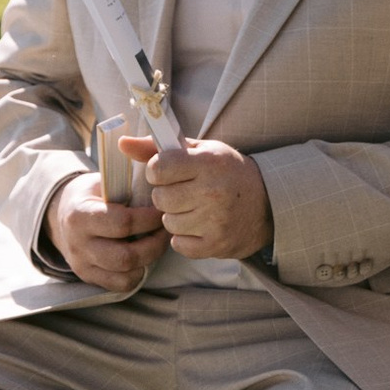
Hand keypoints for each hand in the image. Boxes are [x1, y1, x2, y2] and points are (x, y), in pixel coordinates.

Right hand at [46, 174, 167, 291]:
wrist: (61, 214)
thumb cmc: (91, 194)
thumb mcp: (102, 181)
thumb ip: (125, 185)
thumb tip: (160, 186)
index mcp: (80, 215)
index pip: (122, 223)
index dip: (149, 219)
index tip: (162, 211)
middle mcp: (78, 244)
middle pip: (125, 256)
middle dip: (154, 244)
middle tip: (166, 230)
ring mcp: (82, 264)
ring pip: (125, 274)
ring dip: (150, 259)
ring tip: (158, 242)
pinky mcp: (88, 277)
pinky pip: (120, 285)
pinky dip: (138, 273)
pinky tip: (144, 257)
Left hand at [124, 135, 274, 261]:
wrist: (268, 202)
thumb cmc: (227, 171)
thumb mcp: (199, 151)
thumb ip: (158, 147)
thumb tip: (122, 144)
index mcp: (208, 163)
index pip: (158, 168)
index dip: (158, 171)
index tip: (168, 172)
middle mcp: (213, 192)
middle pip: (160, 199)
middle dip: (166, 196)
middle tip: (184, 192)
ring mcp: (215, 221)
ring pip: (167, 222)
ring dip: (175, 217)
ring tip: (194, 208)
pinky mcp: (216, 245)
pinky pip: (178, 244)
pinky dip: (184, 237)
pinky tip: (199, 225)